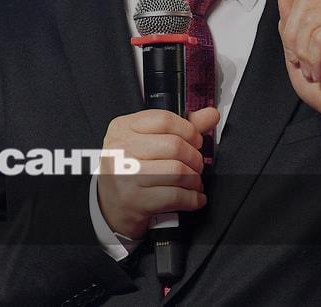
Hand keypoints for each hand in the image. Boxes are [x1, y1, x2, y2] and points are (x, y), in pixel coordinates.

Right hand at [97, 107, 219, 239]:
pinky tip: (193, 197)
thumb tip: (210, 114)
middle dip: (195, 158)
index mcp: (122, 128)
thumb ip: (181, 127)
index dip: (189, 130)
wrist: (110, 206)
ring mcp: (125, 175)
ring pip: (178, 171)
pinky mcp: (135, 200)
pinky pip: (175, 195)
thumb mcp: (148, 142)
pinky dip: (192, 198)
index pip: (164, 119)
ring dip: (195, 179)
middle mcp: (121, 149)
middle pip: (174, 146)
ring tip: (194, 182)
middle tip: (196, 165)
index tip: (196, 140)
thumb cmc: (131, 170)